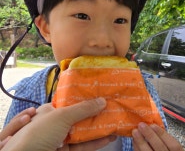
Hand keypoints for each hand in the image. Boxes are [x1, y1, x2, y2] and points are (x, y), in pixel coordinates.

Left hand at [1, 98, 115, 150]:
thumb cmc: (39, 132)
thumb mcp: (62, 116)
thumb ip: (82, 109)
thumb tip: (102, 101)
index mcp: (51, 110)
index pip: (70, 102)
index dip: (84, 99)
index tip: (98, 97)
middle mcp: (56, 123)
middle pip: (78, 117)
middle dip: (94, 115)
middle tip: (109, 110)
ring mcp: (61, 138)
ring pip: (82, 132)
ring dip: (98, 129)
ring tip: (113, 123)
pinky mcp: (66, 150)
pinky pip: (82, 145)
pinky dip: (95, 142)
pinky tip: (108, 137)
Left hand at [132, 122, 183, 150]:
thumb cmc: (163, 148)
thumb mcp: (167, 144)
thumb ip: (162, 137)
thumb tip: (150, 124)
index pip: (173, 144)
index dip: (162, 134)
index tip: (152, 125)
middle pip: (160, 147)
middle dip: (150, 135)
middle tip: (141, 125)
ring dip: (141, 141)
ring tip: (135, 131)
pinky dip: (137, 148)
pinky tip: (134, 140)